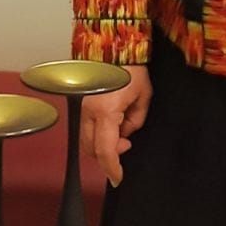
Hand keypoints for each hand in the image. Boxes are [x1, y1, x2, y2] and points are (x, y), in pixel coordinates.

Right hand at [81, 65, 152, 185]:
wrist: (115, 47)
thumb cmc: (133, 70)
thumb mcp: (143, 96)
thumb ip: (135, 120)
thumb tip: (125, 134)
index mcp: (106, 112)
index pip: (105, 150)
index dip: (112, 168)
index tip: (118, 178)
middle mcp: (89, 113)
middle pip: (91, 150)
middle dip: (108, 155)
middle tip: (126, 144)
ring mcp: (82, 109)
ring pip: (86, 141)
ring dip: (102, 145)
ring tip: (121, 131)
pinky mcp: (82, 104)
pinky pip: (86, 128)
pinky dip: (97, 134)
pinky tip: (112, 123)